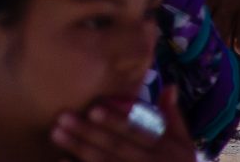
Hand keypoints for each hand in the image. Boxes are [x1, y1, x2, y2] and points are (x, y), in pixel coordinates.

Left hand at [48, 85, 193, 161]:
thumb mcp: (183, 144)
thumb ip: (173, 116)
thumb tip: (169, 85)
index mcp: (167, 149)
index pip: (139, 133)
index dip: (117, 121)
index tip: (94, 109)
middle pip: (117, 148)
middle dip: (90, 132)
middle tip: (63, 117)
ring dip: (80, 149)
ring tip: (56, 133)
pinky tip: (61, 160)